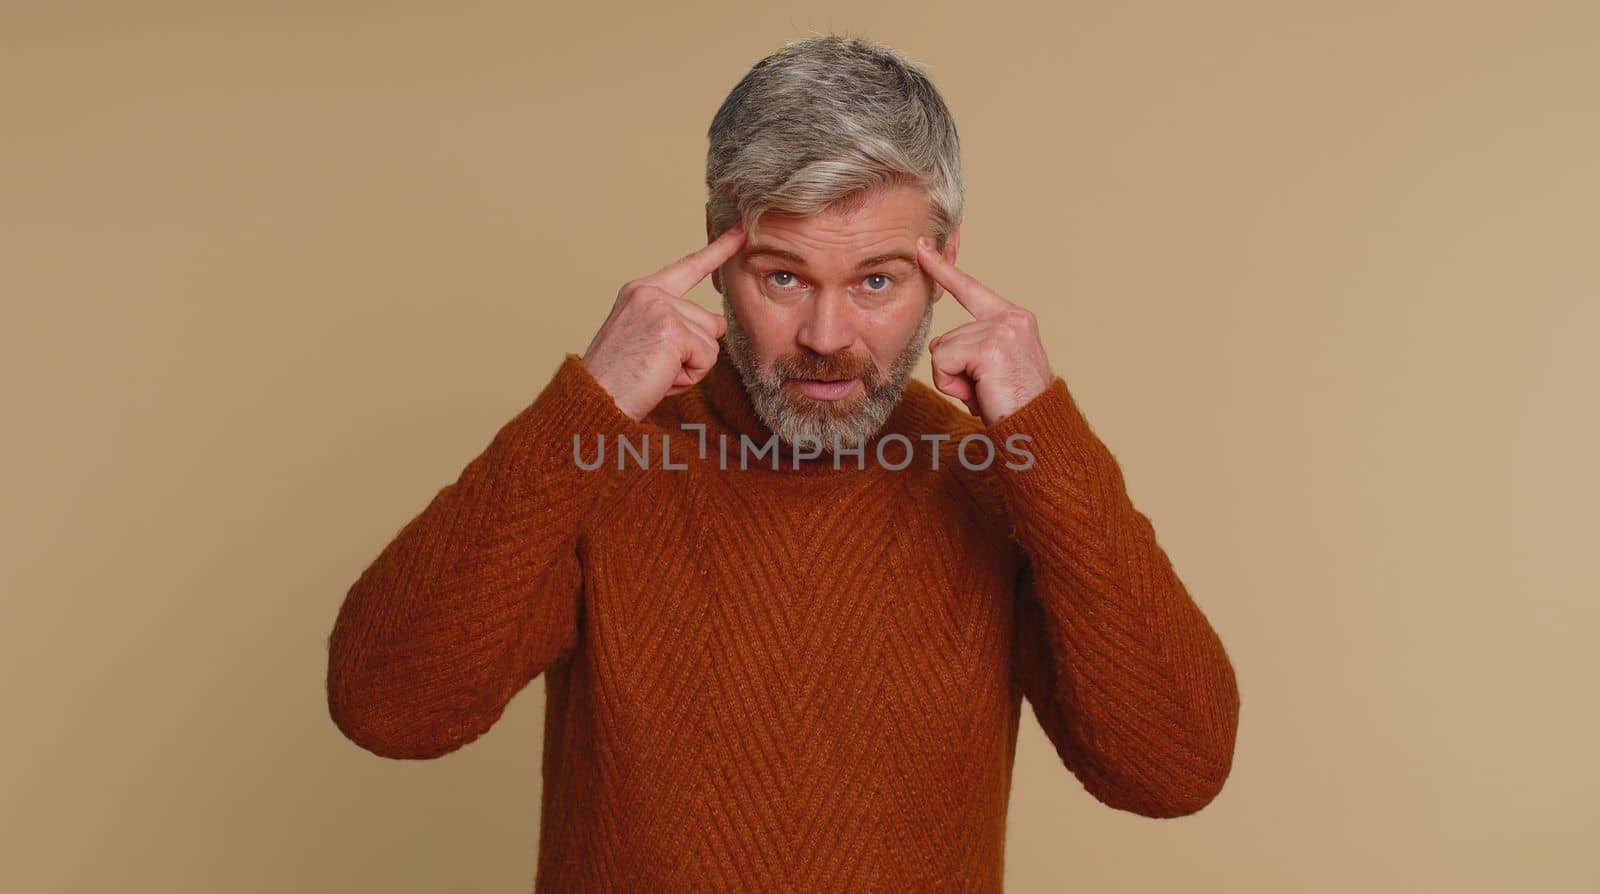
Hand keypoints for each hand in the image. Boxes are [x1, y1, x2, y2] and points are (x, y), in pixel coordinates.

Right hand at [582, 225, 746, 420]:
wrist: (594, 400)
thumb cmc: (618, 380)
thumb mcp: (647, 339)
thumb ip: (678, 323)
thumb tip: (718, 323)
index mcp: (641, 291)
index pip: (688, 267)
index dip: (718, 250)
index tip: (740, 232)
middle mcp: (650, 293)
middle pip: (709, 322)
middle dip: (692, 353)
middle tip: (654, 367)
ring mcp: (661, 308)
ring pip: (711, 342)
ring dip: (691, 367)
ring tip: (655, 372)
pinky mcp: (672, 330)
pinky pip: (707, 359)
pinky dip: (690, 377)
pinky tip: (661, 377)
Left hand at [915, 236, 1053, 425]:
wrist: (1038, 430)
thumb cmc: (1012, 406)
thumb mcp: (990, 368)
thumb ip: (969, 349)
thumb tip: (938, 347)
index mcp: (1013, 318)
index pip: (969, 289)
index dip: (943, 269)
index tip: (922, 247)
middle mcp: (1010, 318)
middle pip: (945, 338)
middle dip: (954, 371)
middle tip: (985, 389)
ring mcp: (1002, 330)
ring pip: (942, 352)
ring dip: (954, 380)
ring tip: (985, 392)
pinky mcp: (991, 347)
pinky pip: (943, 363)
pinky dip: (952, 385)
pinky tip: (980, 393)